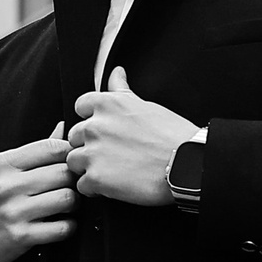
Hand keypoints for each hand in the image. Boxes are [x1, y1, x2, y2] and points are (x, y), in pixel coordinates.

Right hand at [0, 128, 76, 261]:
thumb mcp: (0, 170)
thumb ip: (33, 152)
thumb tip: (64, 129)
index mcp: (3, 164)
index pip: (51, 147)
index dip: (70, 154)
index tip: (72, 164)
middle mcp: (7, 185)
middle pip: (64, 173)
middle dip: (74, 180)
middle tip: (72, 187)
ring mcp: (13, 212)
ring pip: (67, 199)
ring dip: (74, 204)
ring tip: (67, 206)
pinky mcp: (20, 237)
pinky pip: (62, 228)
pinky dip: (68, 227)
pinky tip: (61, 224)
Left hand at [67, 70, 200, 208]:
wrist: (187, 164)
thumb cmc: (173, 136)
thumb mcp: (145, 104)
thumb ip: (122, 90)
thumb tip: (116, 73)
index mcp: (106, 105)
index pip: (80, 107)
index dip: (90, 120)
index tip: (103, 130)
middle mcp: (95, 126)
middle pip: (74, 136)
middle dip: (88, 145)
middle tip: (110, 153)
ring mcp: (93, 153)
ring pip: (73, 161)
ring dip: (88, 167)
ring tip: (112, 171)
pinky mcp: (96, 178)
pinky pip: (82, 185)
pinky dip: (94, 188)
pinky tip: (113, 185)